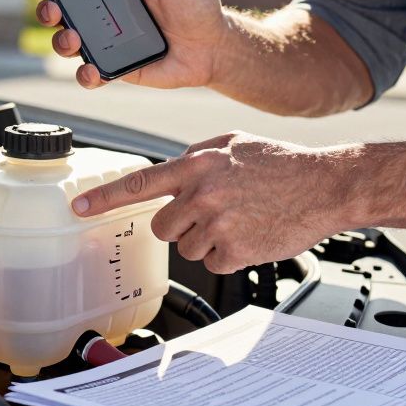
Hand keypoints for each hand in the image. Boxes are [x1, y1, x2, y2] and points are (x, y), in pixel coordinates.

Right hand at [31, 0, 225, 89]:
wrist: (215, 47)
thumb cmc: (195, 5)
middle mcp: (104, 14)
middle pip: (63, 11)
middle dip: (48, 9)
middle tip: (52, 7)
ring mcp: (108, 43)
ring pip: (69, 43)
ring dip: (61, 41)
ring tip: (73, 39)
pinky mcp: (117, 68)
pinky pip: (91, 74)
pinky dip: (85, 74)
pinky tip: (92, 69)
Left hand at [71, 131, 359, 273]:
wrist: (326, 185)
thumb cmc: (281, 163)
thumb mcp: (233, 142)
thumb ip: (196, 155)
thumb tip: (171, 171)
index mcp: (197, 164)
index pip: (139, 184)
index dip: (105, 198)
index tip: (79, 209)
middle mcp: (202, 194)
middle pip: (162, 227)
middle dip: (180, 224)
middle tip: (211, 213)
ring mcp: (218, 224)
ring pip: (187, 247)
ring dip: (207, 239)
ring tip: (240, 219)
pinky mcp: (235, 251)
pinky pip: (212, 263)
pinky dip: (228, 256)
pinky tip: (250, 234)